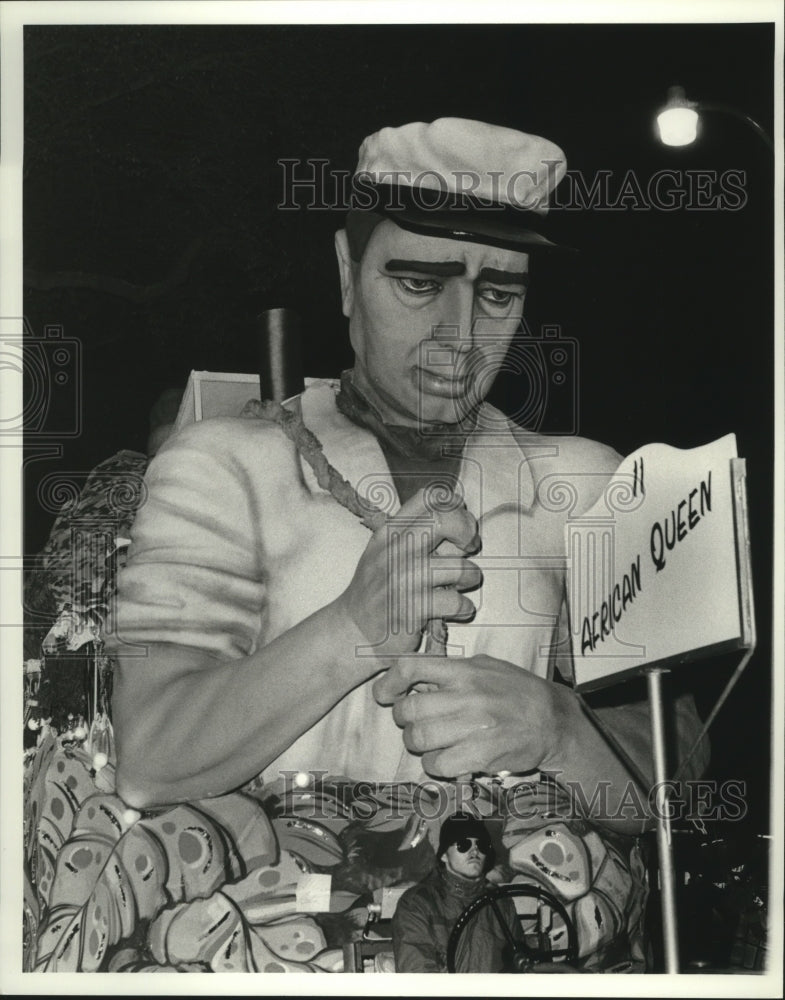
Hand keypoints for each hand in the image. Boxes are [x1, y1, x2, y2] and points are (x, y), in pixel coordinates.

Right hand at [335, 489, 481, 655]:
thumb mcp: (386, 552)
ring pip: (459, 566)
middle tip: (468, 548)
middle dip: (467, 531)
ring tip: (460, 586)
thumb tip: (461, 520)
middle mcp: (394, 551)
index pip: (428, 497)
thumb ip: (418, 535)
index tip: (459, 525)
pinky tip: (456, 610)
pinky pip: (456, 601)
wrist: (351, 631)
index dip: (454, 506)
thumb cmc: (378, 591)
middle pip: (444, 520)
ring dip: (470, 576)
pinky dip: (464, 608)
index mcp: (389, 532)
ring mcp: (402, 580)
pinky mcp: (410, 610)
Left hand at [373, 654, 571, 777]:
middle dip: (404, 720)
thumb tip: (416, 679)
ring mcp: (473, 726)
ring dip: (418, 744)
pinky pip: (437, 764)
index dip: (389, 682)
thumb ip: (452, 671)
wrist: (553, 720)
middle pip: (409, 709)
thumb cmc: (516, 691)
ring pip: (419, 738)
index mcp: (464, 670)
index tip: (385, 694)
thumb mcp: (486, 667)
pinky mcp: (480, 754)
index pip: (411, 668)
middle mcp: (466, 695)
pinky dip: (435, 765)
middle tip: (414, 724)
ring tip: (430, 744)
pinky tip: (445, 760)